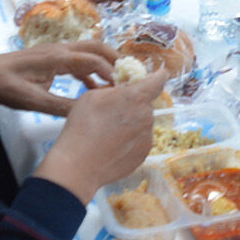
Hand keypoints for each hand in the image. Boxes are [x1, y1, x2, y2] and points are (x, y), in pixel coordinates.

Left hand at [0, 44, 117, 115]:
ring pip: (87, 52)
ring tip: (117, 83)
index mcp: (57, 57)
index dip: (109, 72)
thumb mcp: (34, 101)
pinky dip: (90, 72)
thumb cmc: (7, 87)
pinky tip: (93, 90)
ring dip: (103, 64)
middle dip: (114, 59)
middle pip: (95, 46)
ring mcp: (55, 52)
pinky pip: (77, 61)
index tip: (122, 87)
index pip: (91, 59)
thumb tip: (87, 113)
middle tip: (129, 76)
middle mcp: (60, 49)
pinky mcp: (51, 59)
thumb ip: (61, 106)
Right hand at [32, 72, 169, 201]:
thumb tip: (124, 90)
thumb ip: (115, 90)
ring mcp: (147, 138)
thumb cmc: (82, 127)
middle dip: (134, 106)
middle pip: (146, 105)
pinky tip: (112, 147)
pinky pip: (139, 142)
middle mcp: (147, 116)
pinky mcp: (143, 155)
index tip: (160, 74)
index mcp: (136, 97)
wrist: (79, 165)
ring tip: (108, 134)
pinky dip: (129, 142)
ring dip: (131, 125)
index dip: (159, 76)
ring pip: (142, 124)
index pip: (157, 81)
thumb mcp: (93, 96)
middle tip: (113, 114)